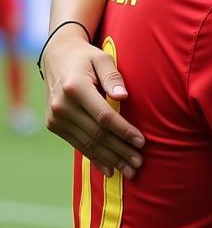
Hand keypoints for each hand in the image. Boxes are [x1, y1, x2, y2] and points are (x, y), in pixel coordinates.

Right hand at [43, 29, 144, 177]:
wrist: (56, 58)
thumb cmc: (86, 58)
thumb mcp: (102, 58)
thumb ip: (113, 77)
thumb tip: (123, 97)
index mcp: (75, 88)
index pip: (104, 116)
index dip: (124, 131)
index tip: (142, 142)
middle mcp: (62, 106)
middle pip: (96, 134)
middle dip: (120, 151)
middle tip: (139, 163)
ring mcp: (55, 118)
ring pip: (87, 144)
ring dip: (110, 159)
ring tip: (129, 170)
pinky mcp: (54, 125)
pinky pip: (77, 145)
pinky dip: (95, 158)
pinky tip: (110, 170)